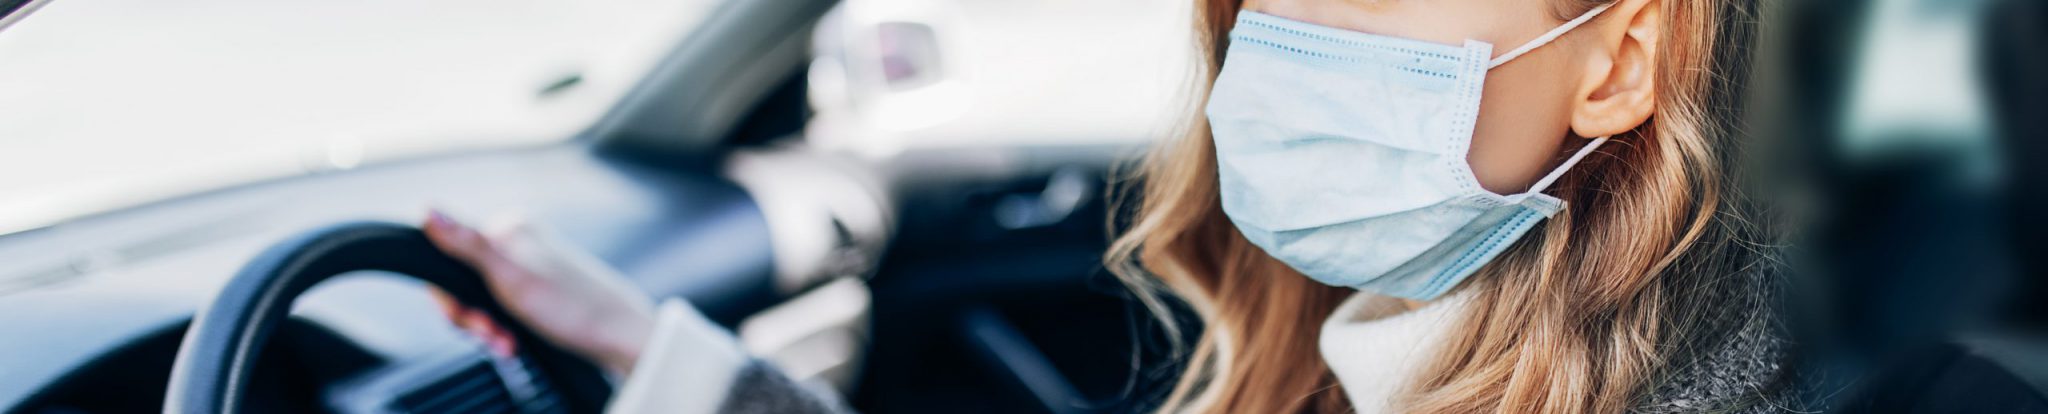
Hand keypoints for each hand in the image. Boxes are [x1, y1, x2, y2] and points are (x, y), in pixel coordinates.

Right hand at [422, 210, 656, 375]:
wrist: (619, 336)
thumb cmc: (570, 305)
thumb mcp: (509, 274)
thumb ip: (467, 243)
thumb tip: (427, 209)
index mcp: (510, 228)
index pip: (447, 256)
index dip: (449, 295)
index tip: (469, 316)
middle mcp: (518, 243)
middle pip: (463, 281)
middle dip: (472, 317)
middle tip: (493, 334)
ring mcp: (528, 268)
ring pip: (481, 300)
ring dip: (488, 328)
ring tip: (507, 343)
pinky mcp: (538, 293)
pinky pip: (502, 311)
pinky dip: (502, 330)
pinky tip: (513, 342)